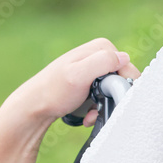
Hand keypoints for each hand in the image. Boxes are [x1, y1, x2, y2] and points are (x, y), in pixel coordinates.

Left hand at [16, 38, 141, 124]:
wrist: (34, 106)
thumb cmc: (53, 91)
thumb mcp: (78, 75)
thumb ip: (102, 63)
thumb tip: (124, 57)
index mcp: (101, 47)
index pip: (128, 66)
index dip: (122, 86)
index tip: (109, 98)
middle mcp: (100, 55)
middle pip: (122, 79)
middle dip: (113, 98)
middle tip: (99, 108)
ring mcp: (95, 68)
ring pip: (114, 90)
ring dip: (106, 106)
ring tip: (91, 115)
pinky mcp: (91, 82)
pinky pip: (105, 96)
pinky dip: (99, 108)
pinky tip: (88, 115)